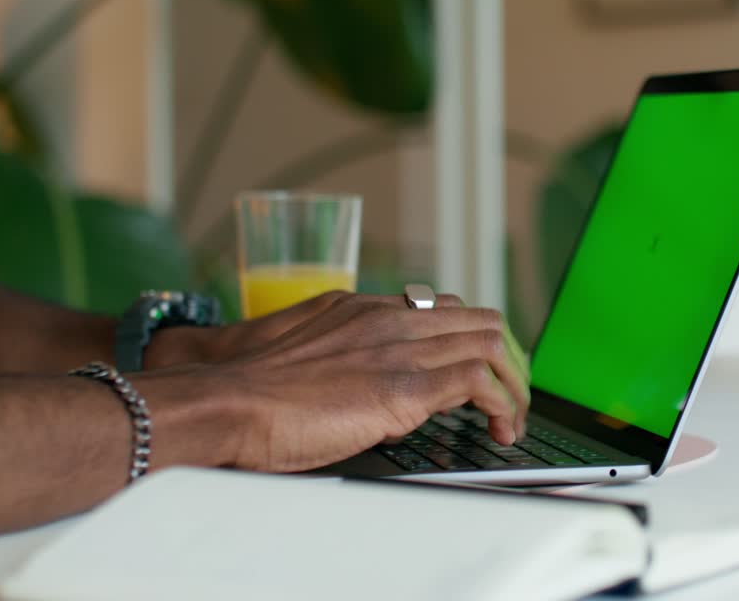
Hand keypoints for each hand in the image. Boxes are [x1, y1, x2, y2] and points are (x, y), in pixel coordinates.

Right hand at [154, 291, 530, 472]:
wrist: (225, 400)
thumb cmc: (248, 391)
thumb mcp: (303, 356)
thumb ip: (343, 362)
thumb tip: (370, 397)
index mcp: (362, 309)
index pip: (442, 308)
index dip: (471, 340)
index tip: (481, 370)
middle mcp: (388, 319)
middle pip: (479, 319)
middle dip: (506, 360)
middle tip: (508, 397)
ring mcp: (399, 349)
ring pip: (490, 343)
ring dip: (513, 385)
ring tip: (510, 420)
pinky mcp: (404, 387)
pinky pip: (478, 381)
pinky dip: (502, 405)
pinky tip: (498, 429)